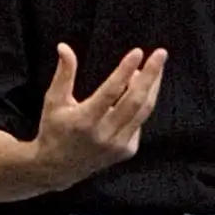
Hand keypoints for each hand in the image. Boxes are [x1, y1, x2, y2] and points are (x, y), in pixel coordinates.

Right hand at [28, 44, 166, 191]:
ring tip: (156, 67)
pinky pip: (139, 122)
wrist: (57, 168)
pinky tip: (136, 92)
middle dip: (151, 75)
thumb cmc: (54, 129)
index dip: (124, 71)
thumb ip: (63, 74)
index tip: (137, 52)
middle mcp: (104, 135)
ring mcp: (117, 145)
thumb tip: (64, 46)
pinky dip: (140, 104)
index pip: (110, 92)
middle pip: (135, 100)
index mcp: (84, 120)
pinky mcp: (126, 151)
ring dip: (152, 87)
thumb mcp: (53, 101)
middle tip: (160, 54)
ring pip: (143, 111)